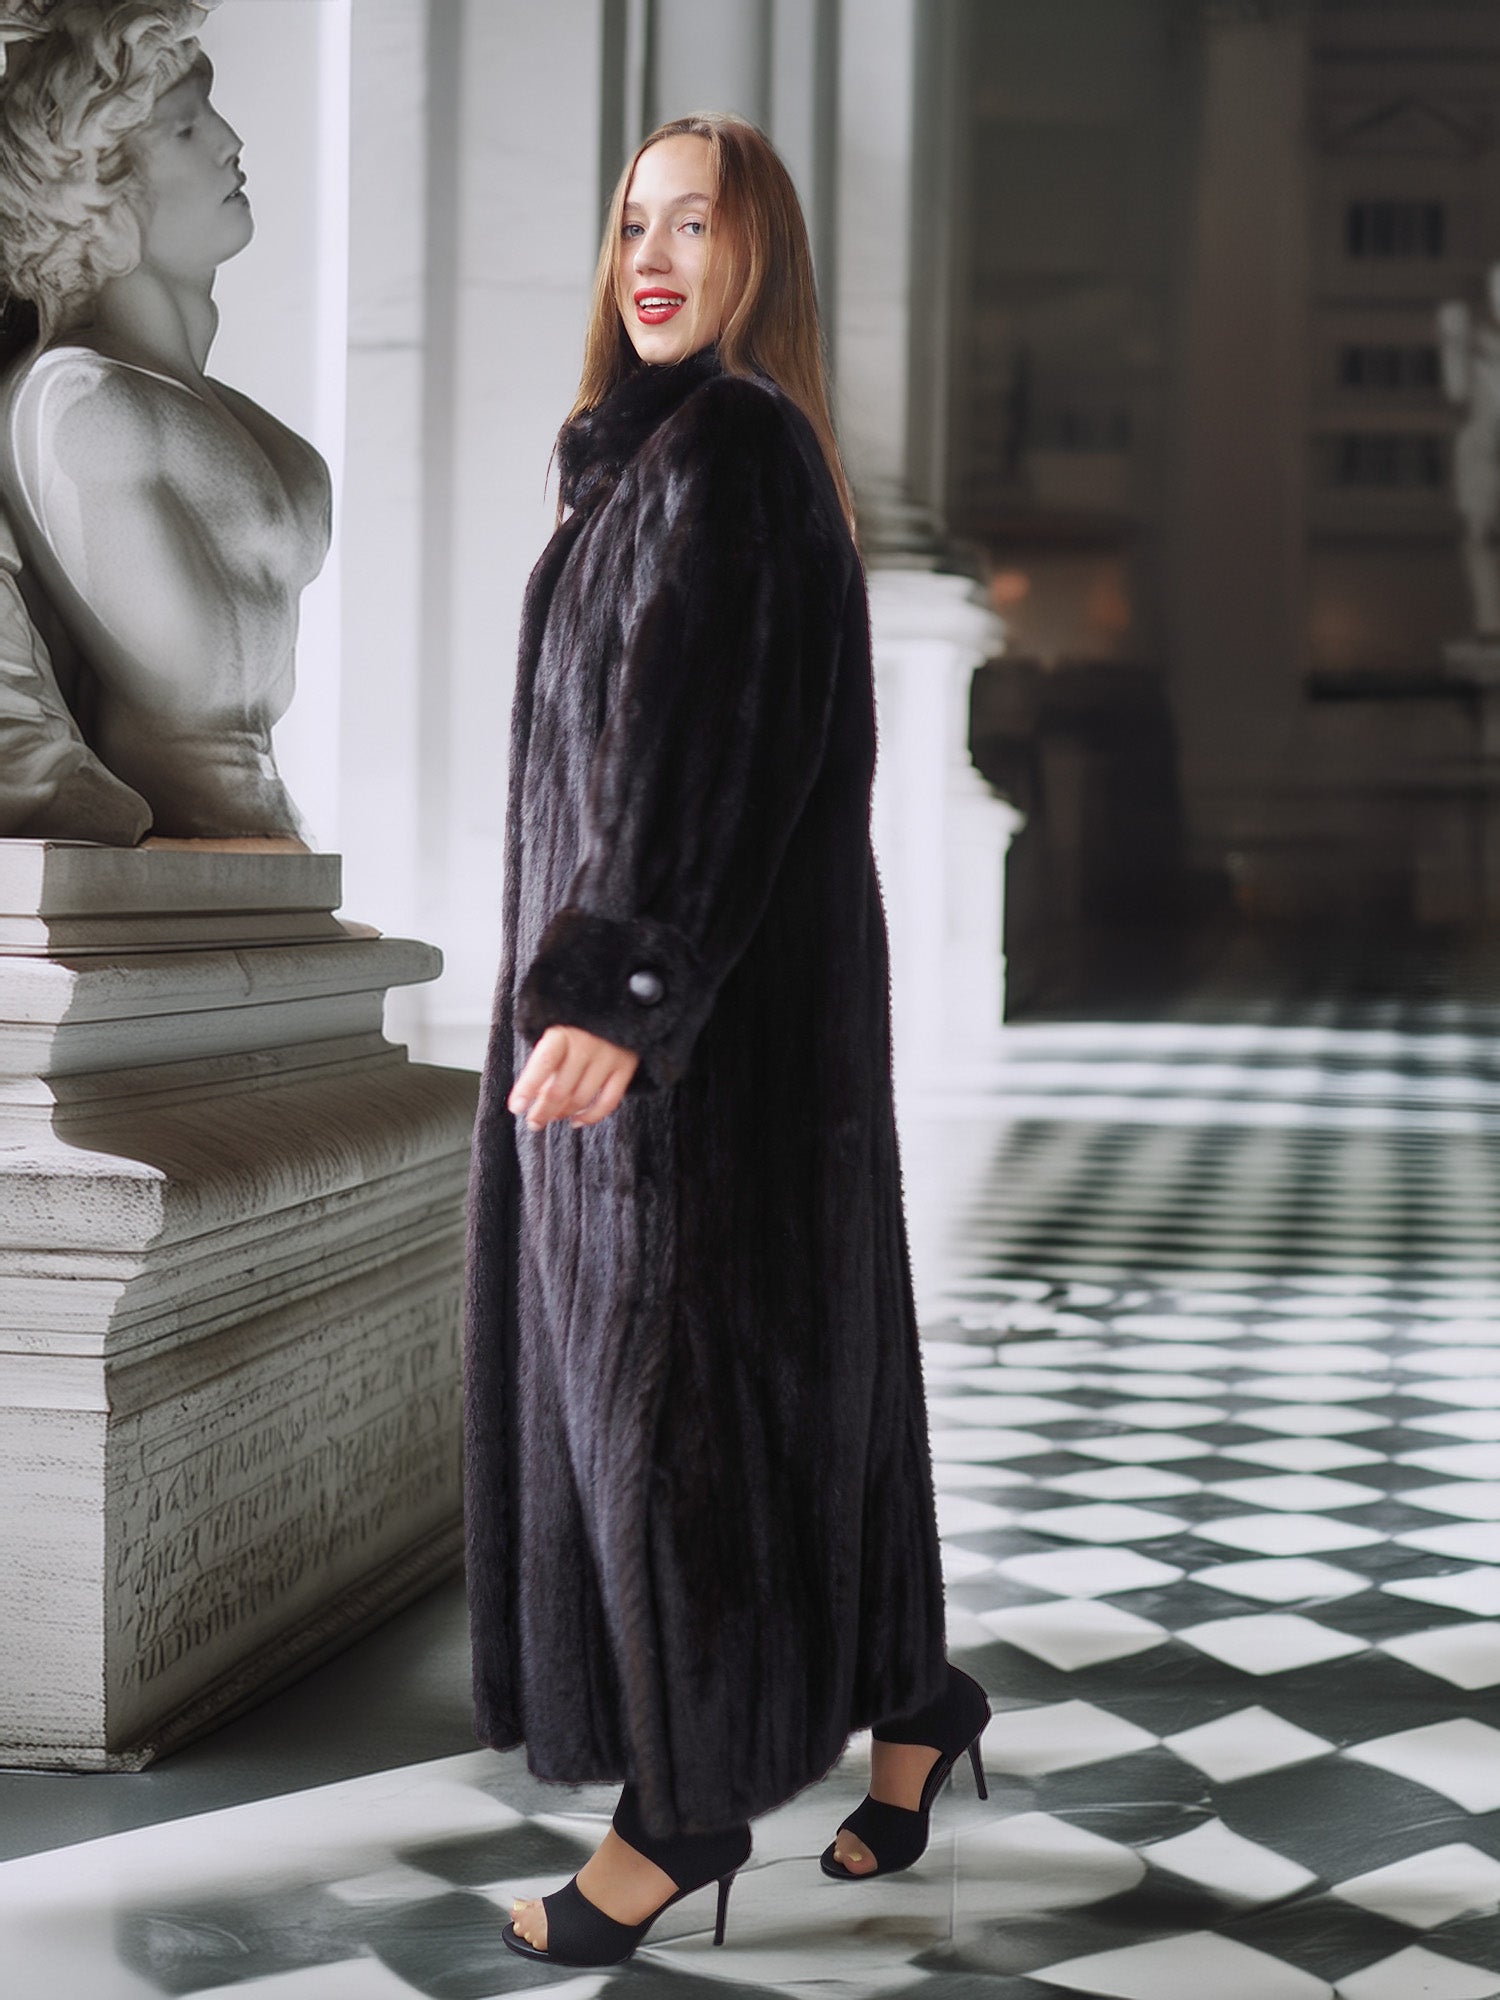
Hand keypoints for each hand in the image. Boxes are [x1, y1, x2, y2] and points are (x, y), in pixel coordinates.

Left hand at [508, 1024, 639, 1129]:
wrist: (615, 1007)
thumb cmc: (576, 1026)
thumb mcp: (555, 1034)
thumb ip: (546, 1063)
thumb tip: (535, 1099)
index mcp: (563, 1032)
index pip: (543, 1064)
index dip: (528, 1088)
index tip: (516, 1108)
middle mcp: (587, 1044)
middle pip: (561, 1089)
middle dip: (543, 1111)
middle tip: (534, 1122)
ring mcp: (609, 1056)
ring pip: (582, 1099)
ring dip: (564, 1113)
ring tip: (553, 1117)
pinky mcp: (626, 1066)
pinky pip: (608, 1102)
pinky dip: (591, 1117)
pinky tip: (576, 1120)